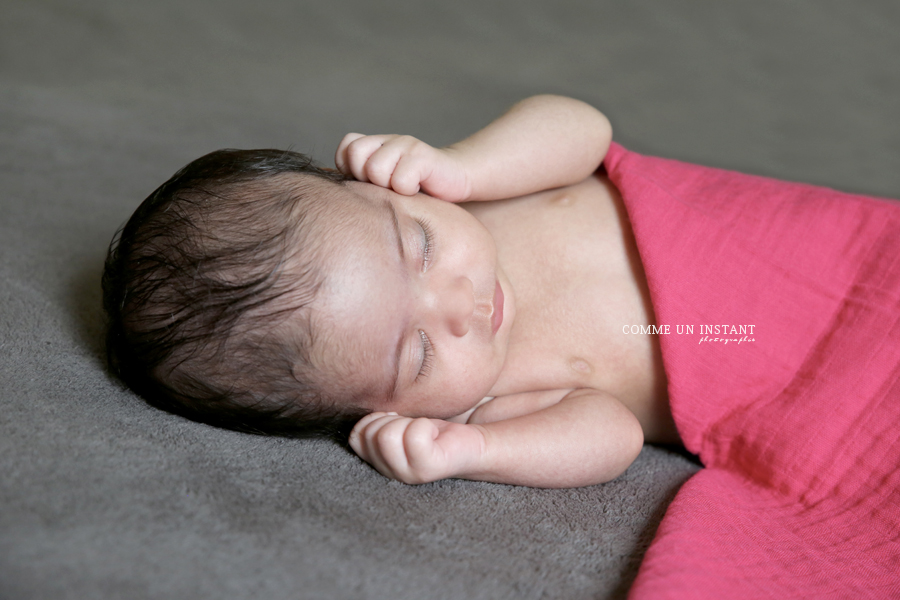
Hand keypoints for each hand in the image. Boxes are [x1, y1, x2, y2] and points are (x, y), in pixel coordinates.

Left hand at [335, 134, 470, 201]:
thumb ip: (362, 179)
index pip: (347, 147)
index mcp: (376, 143)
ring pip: (376, 169)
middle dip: (368, 179)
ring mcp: (406, 144)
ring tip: (404, 188)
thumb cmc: (417, 187)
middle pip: (357, 156)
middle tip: (389, 186)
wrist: (456, 180)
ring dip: (389, 187)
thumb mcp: (384, 183)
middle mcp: (389, 139)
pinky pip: (400, 180)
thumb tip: (333, 192)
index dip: (351, 168)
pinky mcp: (423, 156)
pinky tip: (418, 189)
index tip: (370, 181)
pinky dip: (408, 192)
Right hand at [348, 412, 485, 483]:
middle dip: (393, 418)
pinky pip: (414, 436)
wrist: (474, 442)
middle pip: (370, 434)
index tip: (396, 418)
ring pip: (387, 435)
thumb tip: (361, 402)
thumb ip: (374, 422)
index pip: (356, 437)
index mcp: (378, 462)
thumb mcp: (396, 422)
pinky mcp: (428, 469)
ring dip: (408, 423)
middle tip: (414, 425)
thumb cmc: (433, 429)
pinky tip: (435, 434)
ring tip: (424, 430)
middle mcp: (389, 473)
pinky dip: (425, 425)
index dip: (375, 419)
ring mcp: (407, 474)